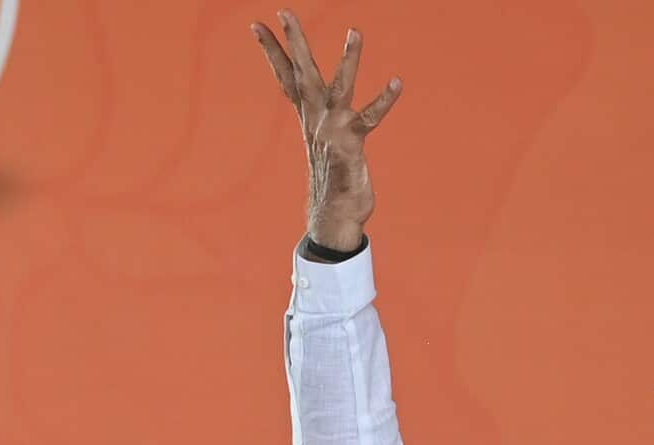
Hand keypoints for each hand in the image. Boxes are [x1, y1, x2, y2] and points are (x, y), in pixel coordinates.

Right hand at [251, 9, 402, 250]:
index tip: (256, 24)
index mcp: (309, 118)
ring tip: (356, 31)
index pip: (286, 78)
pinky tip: (396, 82)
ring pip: (339, 87)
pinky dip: (383, 100)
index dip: (272, 51)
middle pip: (303, 74)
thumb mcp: (322, 144)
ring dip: (349, 59)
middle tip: (284, 10)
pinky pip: (370, 118)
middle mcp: (317, 120)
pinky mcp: (353, 144)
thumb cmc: (332, 180)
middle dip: (294, 42)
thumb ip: (319, 123)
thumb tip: (312, 114)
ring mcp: (334, 130)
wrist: (334, 215)